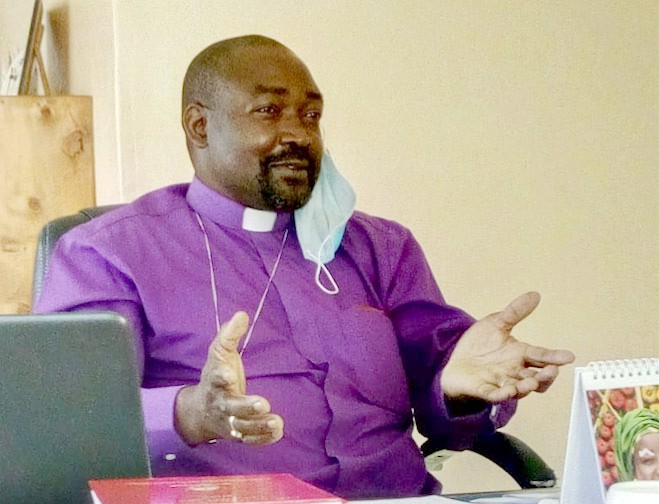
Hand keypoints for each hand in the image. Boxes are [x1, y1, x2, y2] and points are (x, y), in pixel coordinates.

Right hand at [174, 311, 283, 444]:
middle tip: (262, 403)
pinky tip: (277, 432)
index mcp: (215, 381)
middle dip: (246, 406)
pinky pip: (250, 440)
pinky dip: (263, 439)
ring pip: (243, 427)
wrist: (201, 411)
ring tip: (277, 422)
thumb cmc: (216, 376)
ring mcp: (229, 422)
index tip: (229, 374)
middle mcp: (221, 403)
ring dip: (259, 426)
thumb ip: (229, 334)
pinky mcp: (238, 434)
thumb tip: (242, 314)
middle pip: (231, 407)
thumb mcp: (219, 353)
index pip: (215, 378)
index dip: (221, 376)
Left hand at [441, 292, 574, 402]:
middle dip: (545, 376)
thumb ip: (515, 312)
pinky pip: (495, 395)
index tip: (569, 356)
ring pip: (519, 389)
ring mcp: (501, 382)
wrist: (455, 361)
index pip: (541, 356)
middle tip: (551, 371)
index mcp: (519, 354)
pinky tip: (508, 391)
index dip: (555, 357)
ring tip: (531, 382)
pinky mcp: (484, 390)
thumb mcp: (496, 323)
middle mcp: (514, 371)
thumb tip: (535, 295)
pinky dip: (502, 394)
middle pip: (536, 377)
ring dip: (526, 386)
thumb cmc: (478, 345)